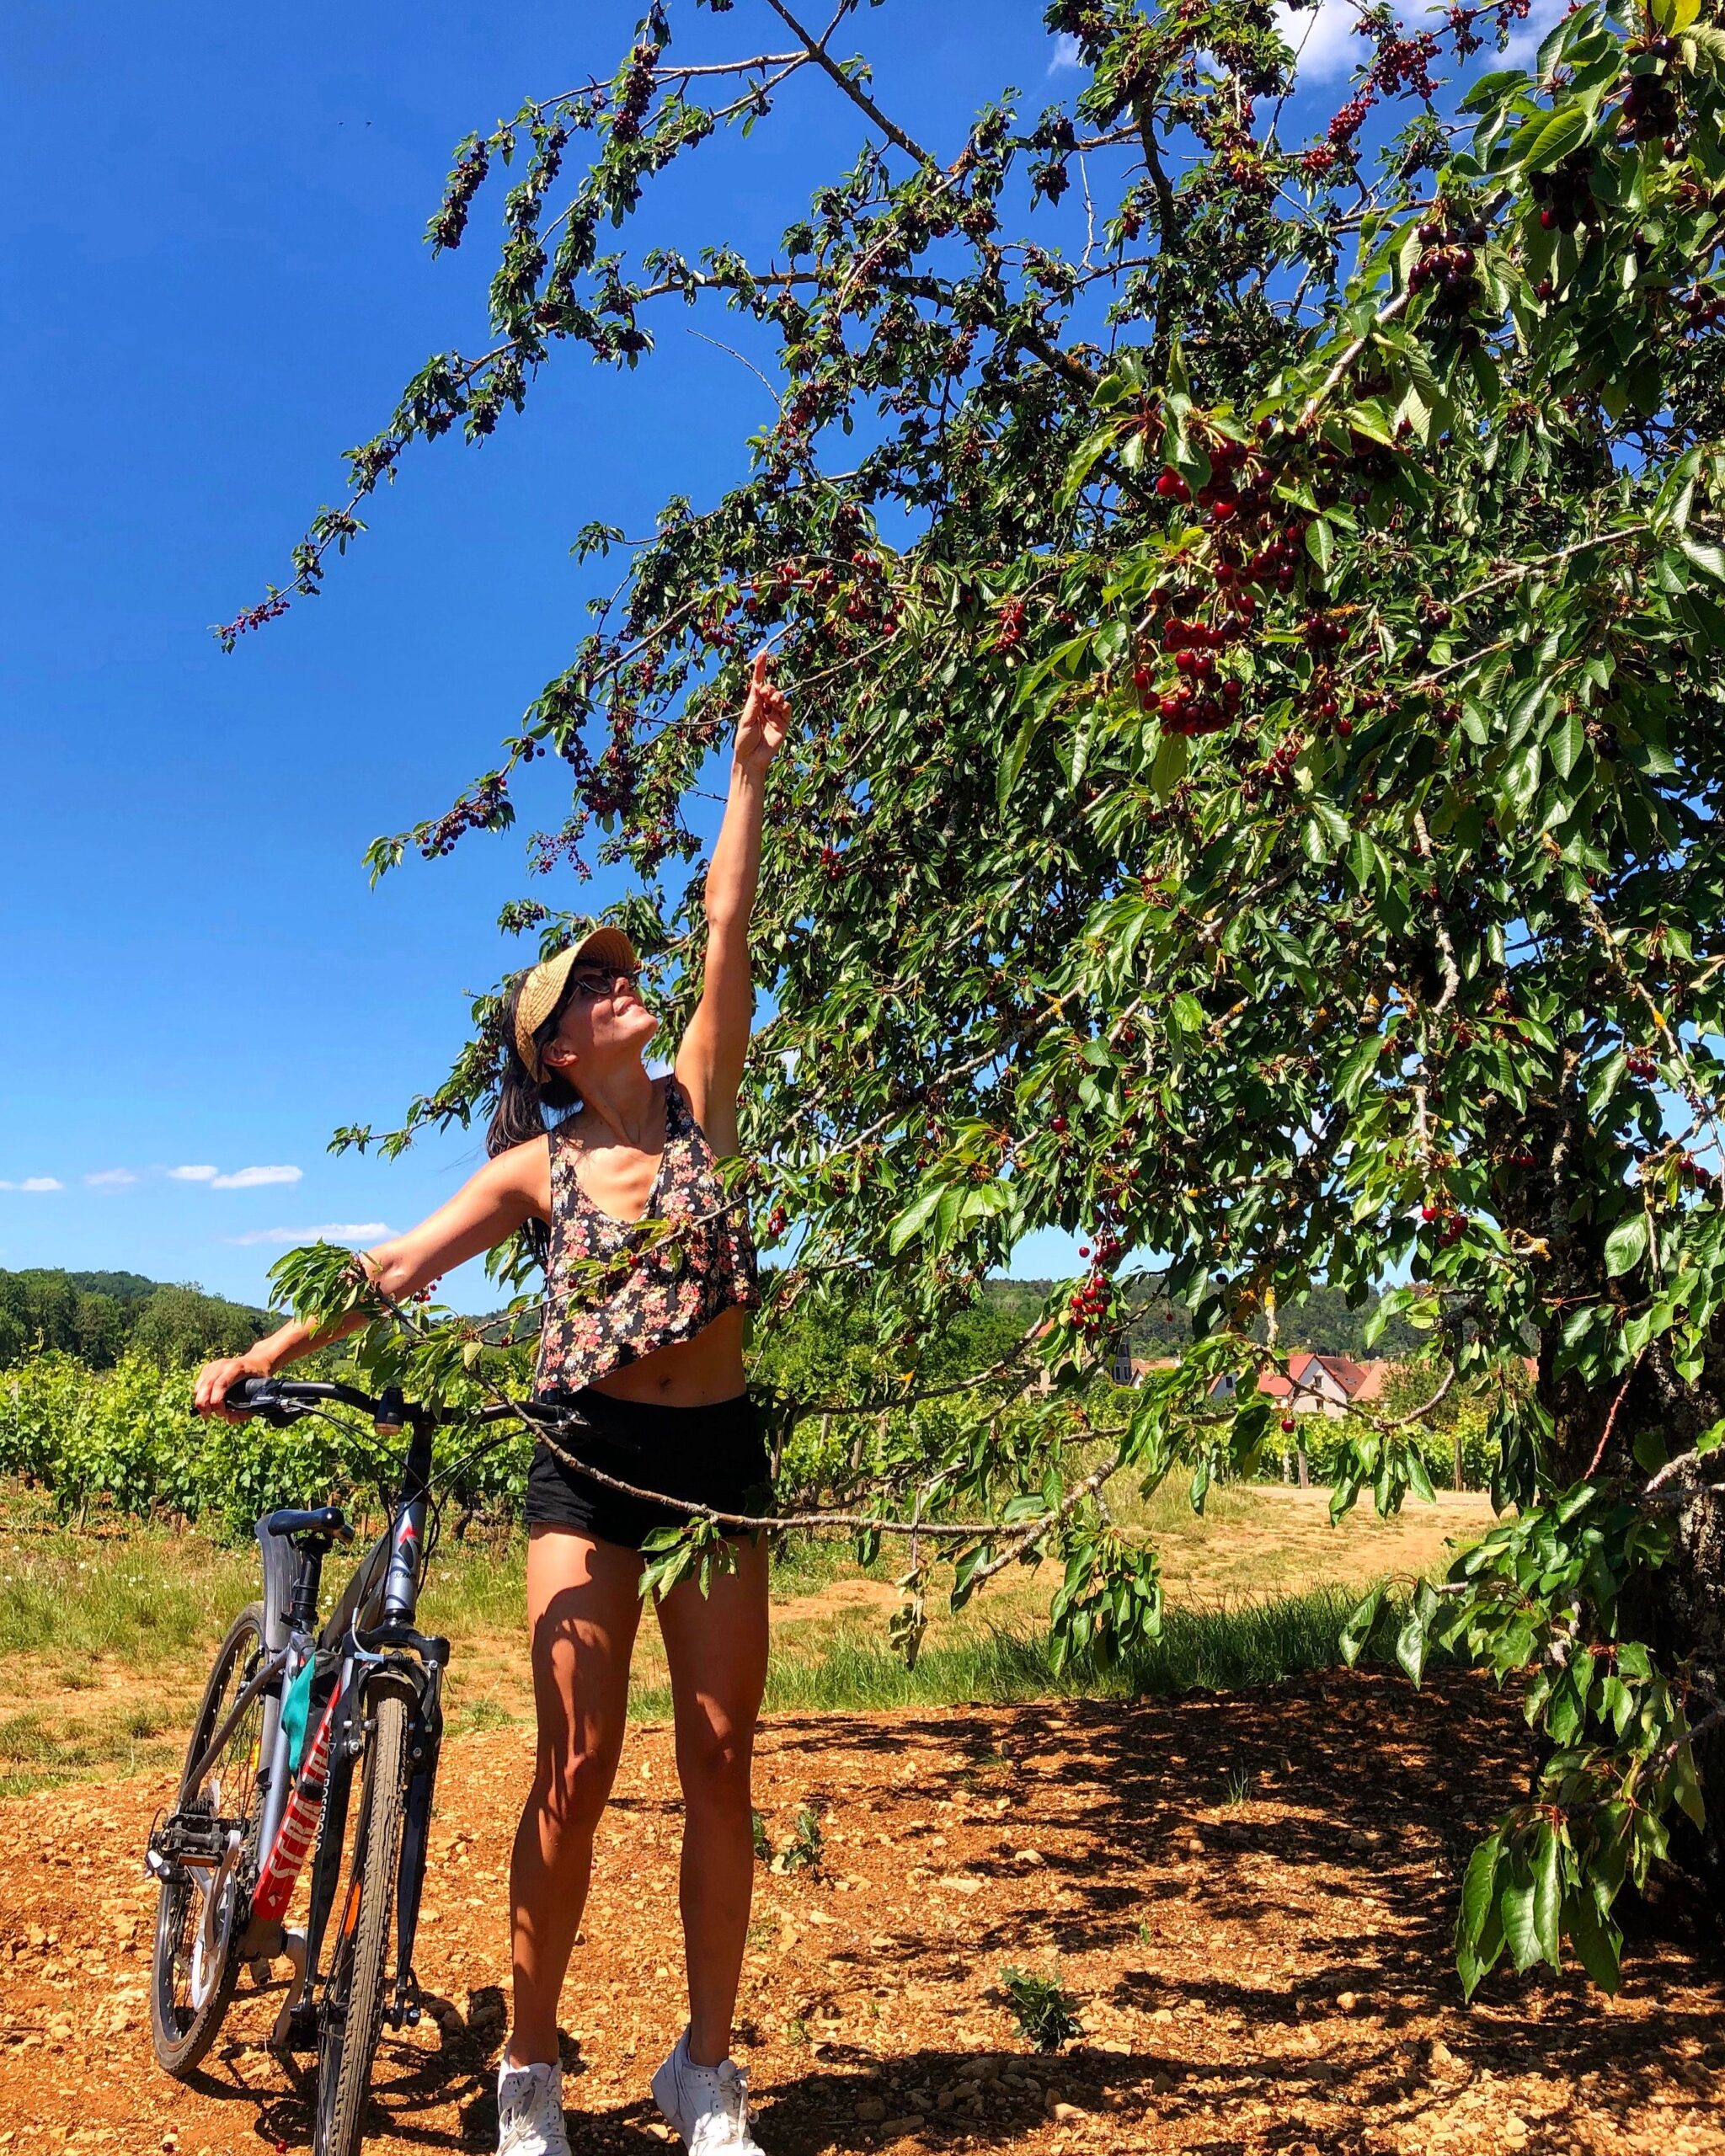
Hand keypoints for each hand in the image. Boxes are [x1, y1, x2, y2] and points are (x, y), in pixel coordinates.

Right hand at [194, 1352, 271, 1422]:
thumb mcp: (258, 1393)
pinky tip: (206, 1403)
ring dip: (200, 1402)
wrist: (256, 1362)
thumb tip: (229, 1420)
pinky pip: (199, 1384)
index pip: (221, 1384)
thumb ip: (246, 1410)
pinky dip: (200, 1396)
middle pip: (207, 1385)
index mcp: (237, 1369)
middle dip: (204, 1404)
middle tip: (207, 1416)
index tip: (220, 1413)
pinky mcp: (208, 1368)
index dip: (217, 1401)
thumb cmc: (258, 1380)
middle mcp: (224, 1365)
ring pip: (200, 1386)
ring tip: (207, 1413)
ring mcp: (215, 1365)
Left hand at [735, 650, 790, 776]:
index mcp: (753, 704)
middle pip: (770, 689)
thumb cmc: (744, 740)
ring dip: (776, 695)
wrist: (751, 758)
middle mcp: (764, 707)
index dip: (760, 668)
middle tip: (765, 693)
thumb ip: (754, 703)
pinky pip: (787, 709)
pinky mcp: (783, 723)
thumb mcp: (746, 720)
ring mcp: (774, 715)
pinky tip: (779, 707)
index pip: (757, 683)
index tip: (763, 653)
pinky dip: (784, 705)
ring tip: (772, 701)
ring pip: (780, 697)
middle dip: (769, 688)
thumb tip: (758, 686)